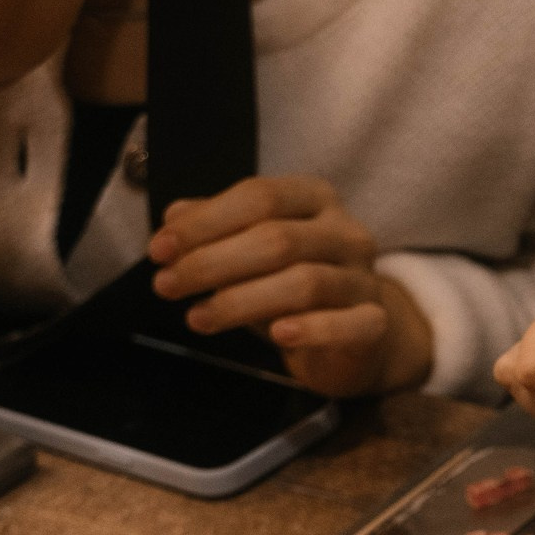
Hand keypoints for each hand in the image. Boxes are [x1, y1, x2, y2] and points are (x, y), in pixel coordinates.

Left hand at [147, 175, 432, 397]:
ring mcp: (364, 278)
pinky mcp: (375, 323)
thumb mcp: (249, 250)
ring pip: (305, 283)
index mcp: (315, 200)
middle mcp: (346, 232)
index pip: (259, 197)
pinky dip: (311, 329)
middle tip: (166, 286)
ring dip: (241, 301)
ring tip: (197, 318)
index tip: (159, 249)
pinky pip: (348, 324)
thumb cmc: (291, 286)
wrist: (352, 337)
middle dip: (212, 262)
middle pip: (278, 239)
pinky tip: (278, 336)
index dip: (205, 222)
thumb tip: (173, 217)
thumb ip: (215, 229)